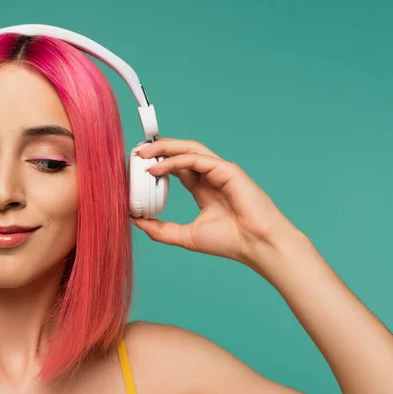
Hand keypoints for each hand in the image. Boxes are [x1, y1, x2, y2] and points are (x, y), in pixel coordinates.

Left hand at [131, 138, 300, 268]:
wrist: (256, 245)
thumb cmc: (229, 241)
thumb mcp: (186, 236)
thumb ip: (160, 229)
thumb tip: (135, 220)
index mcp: (204, 189)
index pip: (177, 168)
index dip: (157, 164)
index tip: (136, 167)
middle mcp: (211, 176)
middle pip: (181, 153)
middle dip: (158, 150)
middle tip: (136, 153)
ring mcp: (220, 170)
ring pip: (189, 149)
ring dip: (164, 148)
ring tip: (143, 152)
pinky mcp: (227, 169)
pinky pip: (196, 159)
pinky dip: (175, 161)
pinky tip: (157, 169)